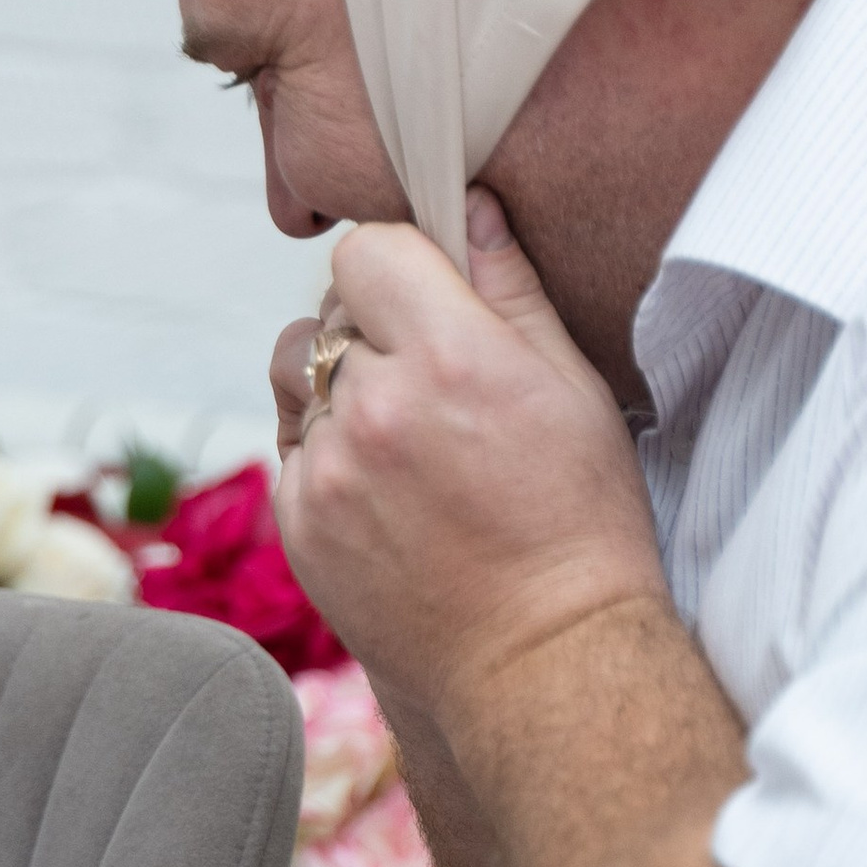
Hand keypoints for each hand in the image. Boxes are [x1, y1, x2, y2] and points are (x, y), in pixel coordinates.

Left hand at [276, 189, 668, 743]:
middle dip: (373, 329)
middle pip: (329, 312)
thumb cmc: (577, 523)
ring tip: (405, 435)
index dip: (398, 266)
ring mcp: (327, 469)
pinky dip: (326, 454)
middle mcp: (376, 406)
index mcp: (451, 357)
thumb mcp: (572, 389)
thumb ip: (509, 288)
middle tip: (434, 385)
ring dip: (337, 387)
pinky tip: (388, 490)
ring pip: (299, 376)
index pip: (366, 250)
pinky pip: (289, 446)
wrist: (540, 661)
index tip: (426, 297)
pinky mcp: (297, 521)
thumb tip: (469, 206)